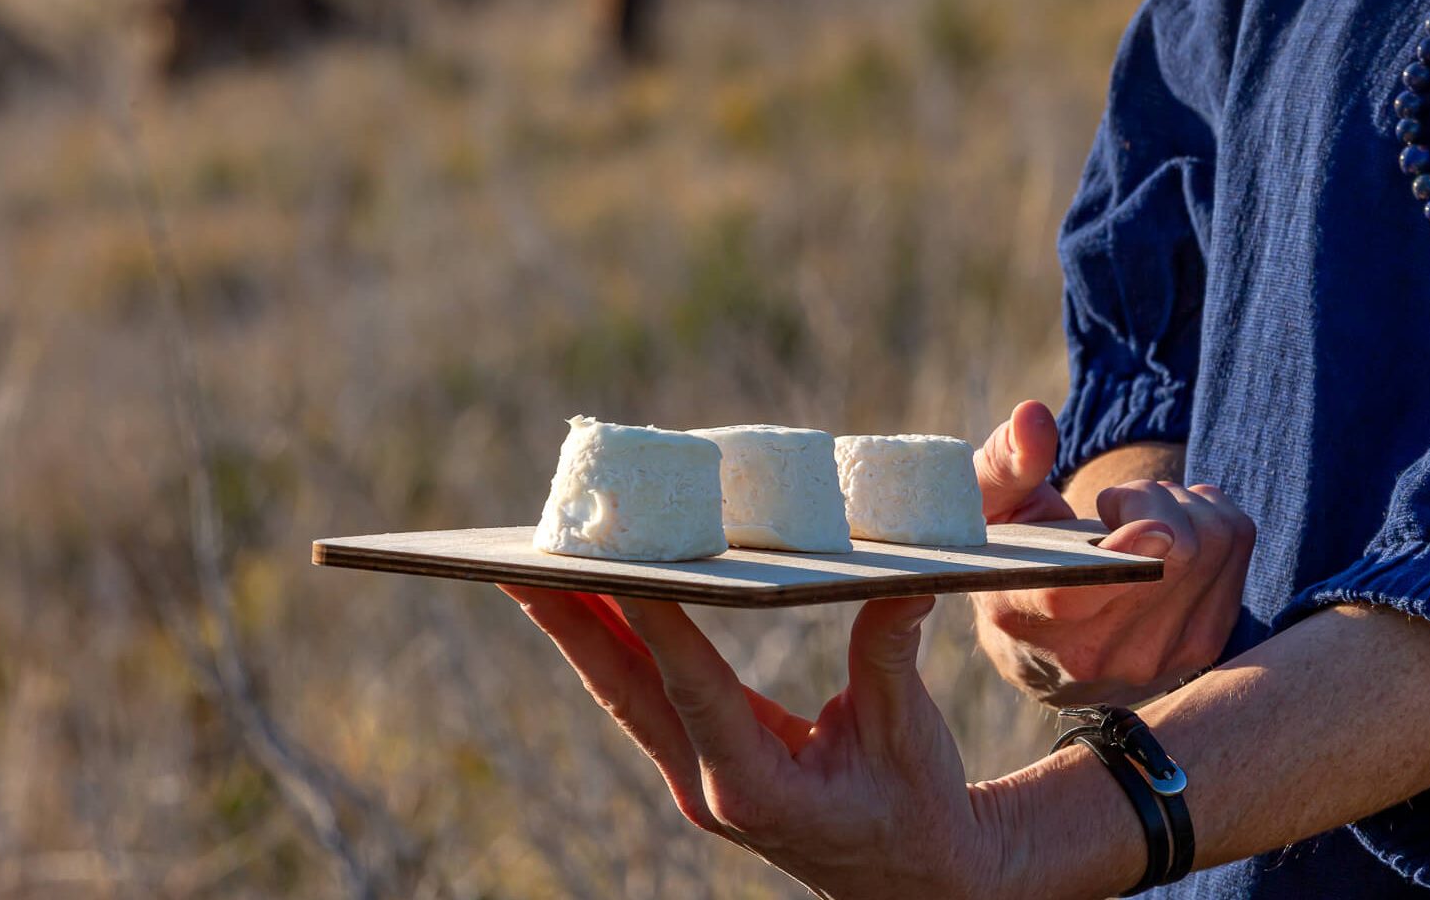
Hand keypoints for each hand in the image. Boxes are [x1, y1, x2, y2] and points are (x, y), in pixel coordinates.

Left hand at [502, 587, 1007, 899]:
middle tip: (514, 562)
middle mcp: (708, 786)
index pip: (692, 689)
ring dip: (578, 628)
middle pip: (624, 689)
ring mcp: (695, 778)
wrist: (914, 881)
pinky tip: (593, 600)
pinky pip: (642, 697)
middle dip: (568, 622)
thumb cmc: (915, 809)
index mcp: (756, 788)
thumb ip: (890, 654)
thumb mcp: (911, 735)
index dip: (653, 623)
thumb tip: (906, 581)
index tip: (614, 565)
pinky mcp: (697, 766)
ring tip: (534, 566)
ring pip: (622, 692)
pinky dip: (614, 645)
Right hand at [969, 404, 1255, 703]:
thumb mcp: (985, 505)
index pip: (1075, 595)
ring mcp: (1154, 660)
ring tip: (1139, 518)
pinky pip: (1237, 550)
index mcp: (1019, 617)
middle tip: (1114, 503)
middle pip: (1172, 558)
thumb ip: (1005, 462)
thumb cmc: (1008, 552)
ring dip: (1182, 505)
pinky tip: (1171, 533)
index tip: (1155, 526)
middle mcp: (1091, 655)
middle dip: (1149, 497)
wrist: (1041, 643)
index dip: (1123, 556)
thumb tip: (1032, 416)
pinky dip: (1212, 518)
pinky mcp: (1201, 649)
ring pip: (1212, 546)